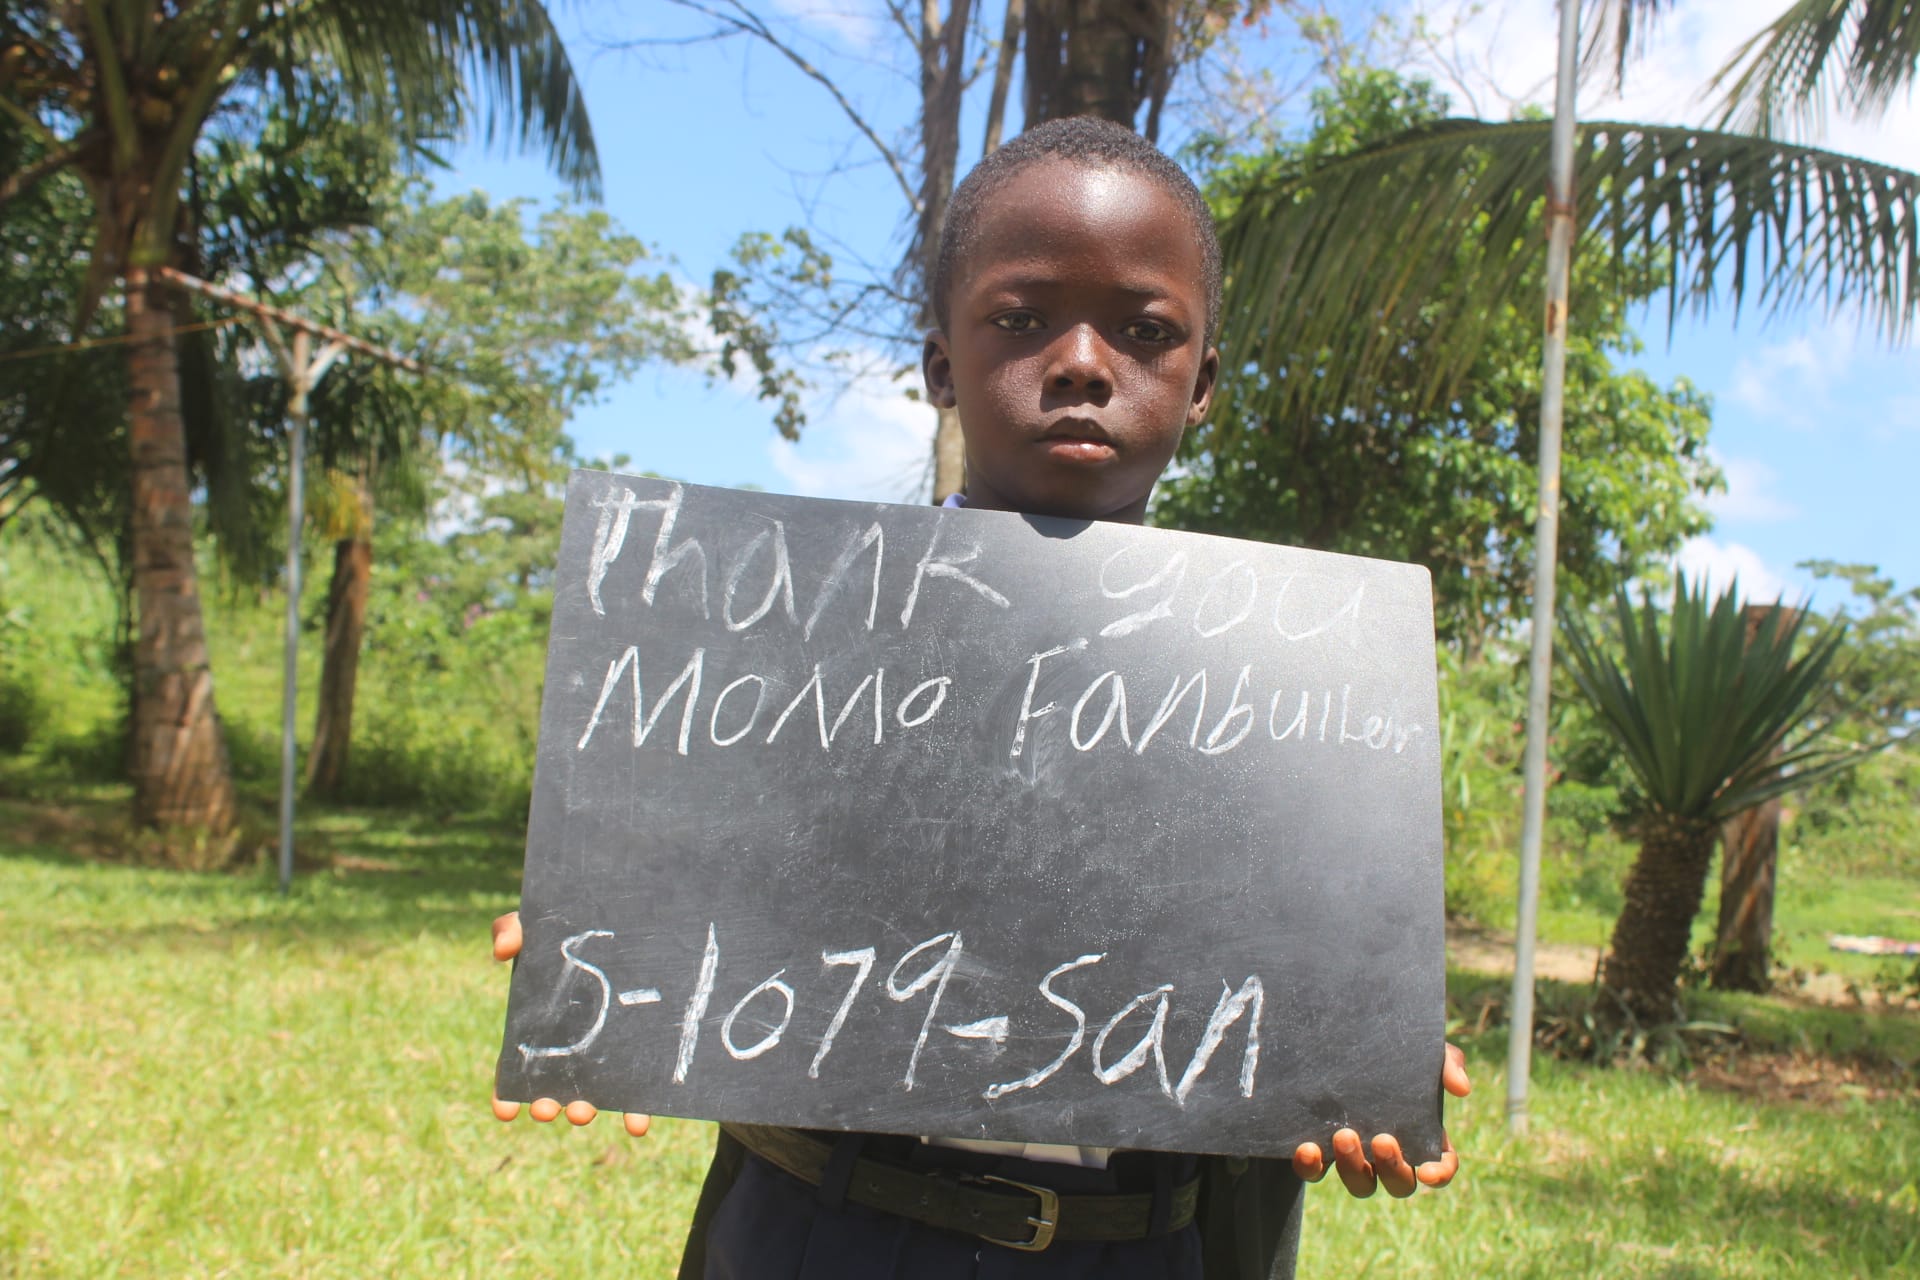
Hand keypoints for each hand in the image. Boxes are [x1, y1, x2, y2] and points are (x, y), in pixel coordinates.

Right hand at [490, 910, 652, 1137]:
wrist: (625, 928)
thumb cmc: (566, 933)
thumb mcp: (536, 926)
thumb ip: (511, 930)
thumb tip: (502, 952)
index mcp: (536, 1029)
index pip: (513, 1071)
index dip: (505, 1094)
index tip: (505, 1111)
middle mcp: (566, 1049)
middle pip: (550, 1089)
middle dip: (547, 1104)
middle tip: (548, 1108)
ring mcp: (600, 1056)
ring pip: (589, 1096)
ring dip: (584, 1111)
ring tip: (582, 1112)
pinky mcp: (633, 1057)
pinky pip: (634, 1091)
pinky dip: (634, 1111)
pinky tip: (638, 1125)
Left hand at [1290, 1042, 1468, 1197]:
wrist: (1337, 1039)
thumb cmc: (1391, 1050)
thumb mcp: (1421, 1051)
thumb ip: (1446, 1063)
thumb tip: (1461, 1088)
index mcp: (1421, 1135)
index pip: (1440, 1167)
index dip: (1439, 1175)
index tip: (1428, 1172)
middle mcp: (1389, 1153)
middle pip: (1399, 1183)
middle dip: (1392, 1168)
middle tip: (1380, 1140)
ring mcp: (1355, 1155)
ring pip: (1360, 1183)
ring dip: (1353, 1168)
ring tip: (1344, 1135)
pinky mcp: (1320, 1150)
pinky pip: (1315, 1172)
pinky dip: (1311, 1167)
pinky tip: (1306, 1149)